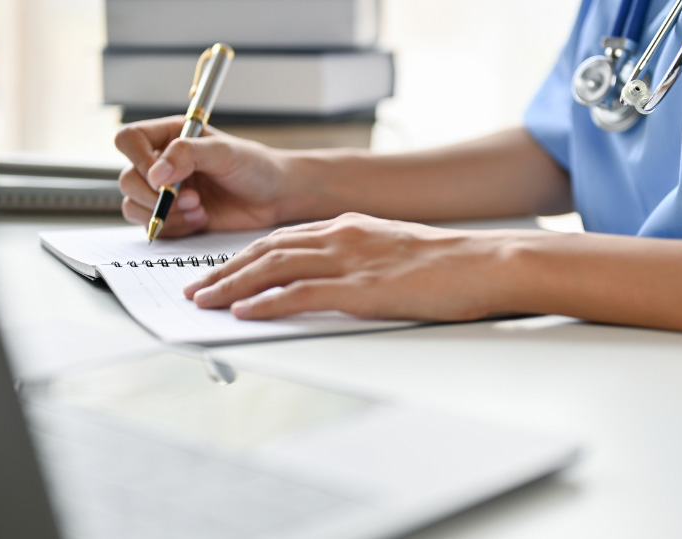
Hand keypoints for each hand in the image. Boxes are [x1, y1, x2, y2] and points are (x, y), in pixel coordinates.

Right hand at [115, 116, 291, 236]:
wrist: (274, 196)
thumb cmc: (254, 167)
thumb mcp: (224, 152)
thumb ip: (187, 155)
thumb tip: (155, 173)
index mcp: (169, 136)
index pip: (129, 140)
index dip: (138, 159)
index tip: (162, 176)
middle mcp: (161, 163)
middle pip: (127, 179)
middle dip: (155, 195)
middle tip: (191, 198)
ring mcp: (165, 191)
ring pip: (133, 206)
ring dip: (165, 213)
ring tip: (199, 208)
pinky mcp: (173, 216)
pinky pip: (152, 227)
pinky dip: (175, 227)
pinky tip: (202, 218)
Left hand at [182, 213, 531, 319]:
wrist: (485, 261)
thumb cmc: (452, 263)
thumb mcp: (398, 251)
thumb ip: (364, 259)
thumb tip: (343, 280)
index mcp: (351, 226)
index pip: (284, 238)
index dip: (246, 255)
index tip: (223, 270)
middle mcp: (342, 236)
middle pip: (267, 250)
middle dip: (225, 270)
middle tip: (196, 288)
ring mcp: (349, 260)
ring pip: (273, 268)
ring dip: (232, 285)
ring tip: (204, 301)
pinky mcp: (361, 288)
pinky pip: (300, 293)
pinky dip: (266, 302)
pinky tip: (244, 311)